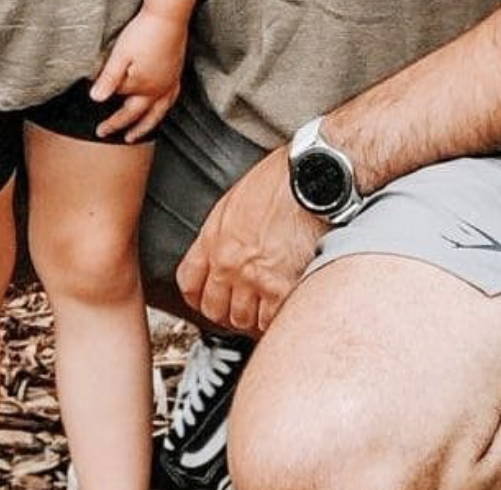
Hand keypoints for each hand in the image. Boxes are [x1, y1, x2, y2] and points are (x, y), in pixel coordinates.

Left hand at [90, 8, 187, 140]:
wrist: (168, 16)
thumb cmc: (144, 32)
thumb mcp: (120, 55)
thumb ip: (108, 78)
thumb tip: (95, 99)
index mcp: (143, 86)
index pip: (122, 105)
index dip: (109, 113)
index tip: (98, 126)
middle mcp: (159, 89)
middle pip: (141, 115)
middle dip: (126, 128)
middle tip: (114, 137)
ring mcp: (170, 82)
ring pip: (159, 111)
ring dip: (148, 124)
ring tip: (140, 132)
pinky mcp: (177, 72)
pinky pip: (172, 98)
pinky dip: (165, 107)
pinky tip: (162, 106)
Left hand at [176, 147, 324, 336]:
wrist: (311, 179)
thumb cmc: (280, 182)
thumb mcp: (235, 200)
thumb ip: (223, 232)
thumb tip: (222, 252)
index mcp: (213, 239)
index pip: (190, 285)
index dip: (201, 295)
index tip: (212, 296)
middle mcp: (228, 262)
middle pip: (214, 310)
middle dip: (227, 310)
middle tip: (243, 304)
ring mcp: (253, 278)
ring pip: (242, 321)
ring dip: (253, 317)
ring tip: (266, 305)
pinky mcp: (281, 288)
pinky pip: (270, 321)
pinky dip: (276, 318)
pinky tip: (283, 305)